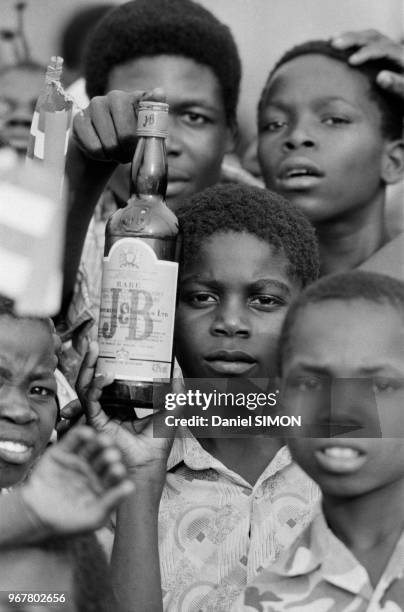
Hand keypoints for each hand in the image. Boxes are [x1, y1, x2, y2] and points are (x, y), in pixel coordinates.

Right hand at [21, 426, 133, 535]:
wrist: (35, 516)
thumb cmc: (68, 522)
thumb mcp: (94, 516)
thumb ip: (112, 500)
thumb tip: (131, 487)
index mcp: (104, 483)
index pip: (113, 476)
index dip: (116, 472)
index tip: (118, 470)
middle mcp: (93, 469)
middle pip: (104, 459)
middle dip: (108, 456)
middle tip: (112, 454)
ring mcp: (79, 459)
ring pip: (92, 448)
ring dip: (98, 442)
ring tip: (103, 440)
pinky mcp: (64, 451)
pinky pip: (73, 440)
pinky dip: (80, 434)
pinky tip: (87, 433)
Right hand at [72, 88, 165, 164]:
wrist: (106, 146)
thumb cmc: (131, 140)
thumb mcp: (148, 134)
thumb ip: (156, 118)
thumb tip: (160, 92)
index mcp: (136, 98)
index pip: (146, 110)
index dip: (145, 133)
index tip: (141, 143)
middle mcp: (115, 96)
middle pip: (126, 134)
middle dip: (128, 152)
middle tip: (127, 155)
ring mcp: (95, 105)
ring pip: (109, 143)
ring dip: (114, 155)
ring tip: (116, 154)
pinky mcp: (79, 119)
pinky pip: (93, 147)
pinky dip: (100, 156)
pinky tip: (103, 152)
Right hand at [75, 341, 180, 487]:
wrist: (150, 463)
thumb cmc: (158, 442)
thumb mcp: (171, 409)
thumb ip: (175, 389)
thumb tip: (177, 367)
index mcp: (121, 403)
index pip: (109, 377)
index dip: (106, 361)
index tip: (108, 343)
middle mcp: (107, 406)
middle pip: (93, 378)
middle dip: (91, 359)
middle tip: (95, 340)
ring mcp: (99, 414)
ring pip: (85, 385)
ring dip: (88, 366)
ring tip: (93, 349)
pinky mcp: (95, 422)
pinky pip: (90, 400)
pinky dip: (95, 387)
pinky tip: (104, 376)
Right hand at [331, 29, 403, 97]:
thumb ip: (396, 84)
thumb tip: (381, 77)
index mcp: (400, 55)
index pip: (382, 49)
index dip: (366, 53)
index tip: (351, 61)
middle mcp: (393, 47)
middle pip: (373, 37)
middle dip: (353, 39)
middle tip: (334, 44)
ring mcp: (386, 47)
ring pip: (367, 36)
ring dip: (349, 37)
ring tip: (331, 40)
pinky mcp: (379, 51)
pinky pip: (365, 41)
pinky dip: (350, 41)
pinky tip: (335, 43)